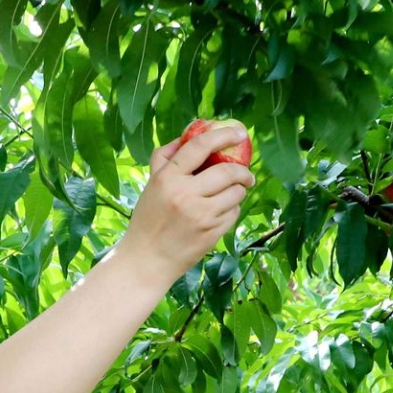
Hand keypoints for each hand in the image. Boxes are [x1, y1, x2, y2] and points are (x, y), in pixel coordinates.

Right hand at [112, 126, 255, 284]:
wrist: (146, 260)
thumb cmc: (148, 219)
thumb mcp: (151, 184)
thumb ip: (166, 157)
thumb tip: (190, 131)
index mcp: (167, 178)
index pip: (200, 146)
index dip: (223, 135)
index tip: (239, 133)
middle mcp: (185, 195)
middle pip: (227, 171)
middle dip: (242, 170)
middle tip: (245, 173)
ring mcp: (201, 216)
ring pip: (236, 193)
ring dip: (239, 190)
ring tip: (230, 194)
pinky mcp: (212, 233)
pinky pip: (234, 213)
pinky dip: (232, 209)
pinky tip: (221, 212)